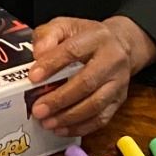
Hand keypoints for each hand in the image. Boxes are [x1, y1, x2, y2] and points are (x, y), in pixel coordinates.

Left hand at [26, 15, 155, 137]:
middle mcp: (112, 60)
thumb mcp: (65, 26)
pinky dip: (80, 127)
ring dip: (69, 117)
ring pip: (95, 104)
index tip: (33, 77)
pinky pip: (101, 118)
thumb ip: (48, 36)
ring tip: (47, 122)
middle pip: (86, 82)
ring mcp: (118, 82)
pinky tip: (62, 129)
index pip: (73, 51)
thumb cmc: (87, 37)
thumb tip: (38, 55)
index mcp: (97, 38)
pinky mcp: (119, 99)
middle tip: (38, 109)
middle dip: (59, 99)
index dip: (52, 64)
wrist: (121, 44)